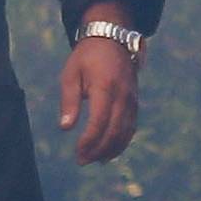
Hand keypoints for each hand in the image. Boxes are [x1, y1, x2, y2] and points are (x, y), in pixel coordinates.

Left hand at [59, 36, 139, 164]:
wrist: (112, 39)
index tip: (77, 153)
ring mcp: (132, 100)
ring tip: (95, 161)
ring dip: (111, 150)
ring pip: (126, 132)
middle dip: (99, 150)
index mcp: (105, 87)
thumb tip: (65, 128)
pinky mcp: (135, 102)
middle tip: (82, 161)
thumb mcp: (71, 74)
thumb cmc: (86, 57)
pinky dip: (121, 142)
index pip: (99, 122)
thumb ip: (69, 101)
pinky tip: (109, 152)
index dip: (89, 141)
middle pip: (115, 131)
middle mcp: (123, 96)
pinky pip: (131, 127)